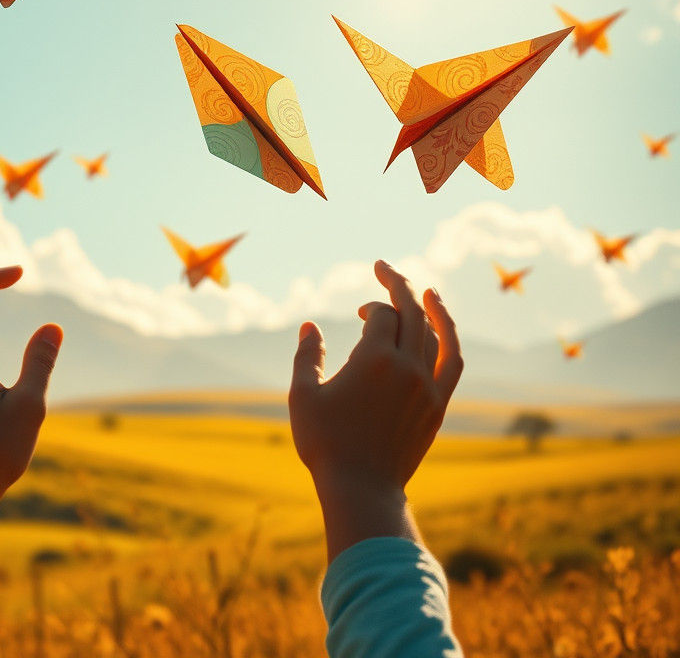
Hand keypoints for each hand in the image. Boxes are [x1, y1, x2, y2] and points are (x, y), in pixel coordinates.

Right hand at [288, 260, 462, 560]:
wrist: (362, 489)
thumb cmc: (325, 443)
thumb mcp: (303, 396)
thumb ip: (306, 356)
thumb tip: (310, 326)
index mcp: (374, 359)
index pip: (383, 314)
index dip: (372, 304)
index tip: (359, 309)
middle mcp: (407, 367)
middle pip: (411, 313)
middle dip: (398, 286)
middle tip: (385, 268)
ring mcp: (427, 387)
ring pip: (438, 334)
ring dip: (432, 307)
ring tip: (427, 291)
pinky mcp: (438, 407)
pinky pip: (453, 363)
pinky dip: (451, 339)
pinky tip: (444, 330)